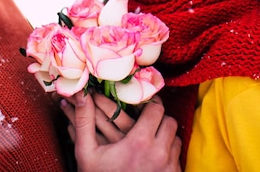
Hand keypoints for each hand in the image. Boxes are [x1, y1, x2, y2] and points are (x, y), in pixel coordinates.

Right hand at [60, 91, 181, 171]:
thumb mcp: (87, 152)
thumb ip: (84, 121)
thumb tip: (82, 95)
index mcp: (139, 142)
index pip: (157, 109)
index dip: (149, 104)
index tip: (140, 105)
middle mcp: (159, 153)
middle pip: (169, 121)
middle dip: (158, 118)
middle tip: (144, 120)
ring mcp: (169, 167)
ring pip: (176, 138)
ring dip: (164, 135)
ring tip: (148, 138)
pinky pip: (178, 157)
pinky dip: (168, 152)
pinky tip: (152, 156)